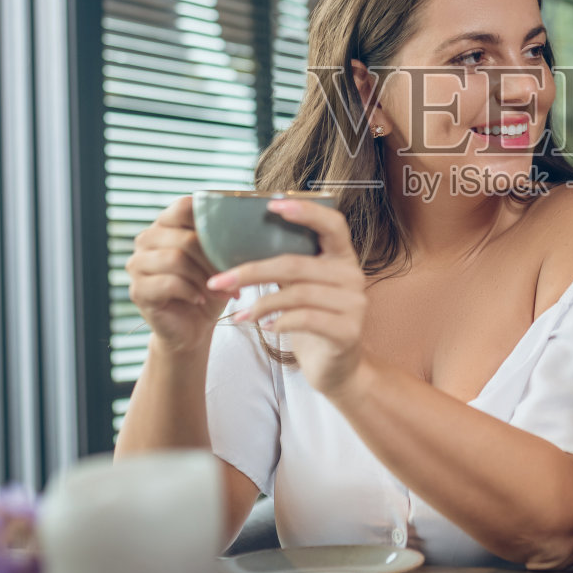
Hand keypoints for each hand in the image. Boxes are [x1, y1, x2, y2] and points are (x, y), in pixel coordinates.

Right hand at [126, 196, 232, 354]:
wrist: (192, 328)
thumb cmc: (209, 288)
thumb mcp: (220, 260)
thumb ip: (224, 238)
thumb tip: (252, 224)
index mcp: (165, 224)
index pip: (184, 207)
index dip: (212, 223)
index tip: (233, 244)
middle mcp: (146, 239)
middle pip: (185, 237)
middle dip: (214, 260)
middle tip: (232, 277)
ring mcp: (137, 264)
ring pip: (176, 258)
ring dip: (204, 278)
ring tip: (219, 291)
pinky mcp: (137, 290)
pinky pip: (169, 283)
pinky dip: (192, 292)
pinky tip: (200, 300)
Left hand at [208, 199, 369, 398]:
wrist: (338, 367)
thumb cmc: (314, 320)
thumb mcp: (302, 287)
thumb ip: (288, 263)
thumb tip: (242, 240)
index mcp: (343, 257)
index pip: (333, 224)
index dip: (306, 212)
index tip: (272, 204)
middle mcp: (353, 276)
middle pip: (297, 264)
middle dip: (252, 271)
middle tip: (219, 279)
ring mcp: (354, 304)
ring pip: (297, 293)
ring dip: (260, 303)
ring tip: (239, 314)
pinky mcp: (348, 331)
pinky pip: (305, 319)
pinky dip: (278, 321)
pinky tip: (264, 326)